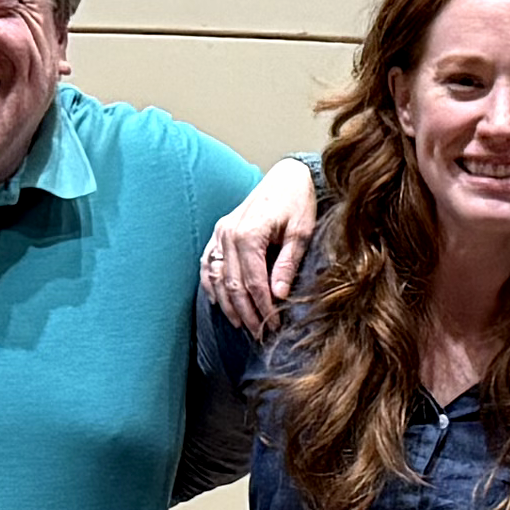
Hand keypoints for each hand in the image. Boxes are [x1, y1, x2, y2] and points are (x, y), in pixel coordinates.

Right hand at [201, 160, 321, 334]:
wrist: (287, 177)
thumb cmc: (298, 203)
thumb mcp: (301, 232)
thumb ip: (288, 263)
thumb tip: (279, 295)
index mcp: (249, 234)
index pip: (254, 282)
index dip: (263, 308)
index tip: (273, 325)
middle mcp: (228, 235)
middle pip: (233, 285)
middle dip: (246, 312)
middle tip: (259, 333)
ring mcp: (220, 234)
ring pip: (217, 278)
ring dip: (228, 304)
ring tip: (241, 324)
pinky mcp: (218, 233)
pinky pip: (208, 264)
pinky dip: (211, 285)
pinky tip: (220, 302)